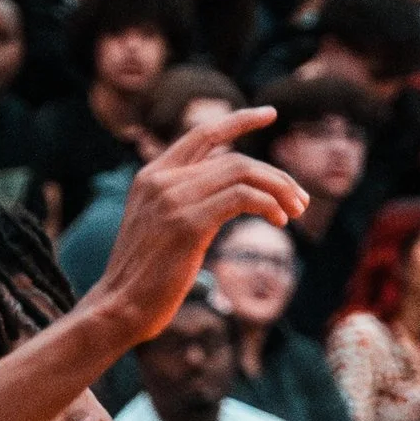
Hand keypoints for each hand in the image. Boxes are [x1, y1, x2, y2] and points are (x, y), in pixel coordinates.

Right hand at [94, 110, 311, 353]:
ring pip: (241, 172)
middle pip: (234, 157)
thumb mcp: (160, 227)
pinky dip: (268, 205)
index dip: (239, 120)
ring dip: (278, 189)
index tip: (270, 113)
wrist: (118, 307)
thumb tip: (230, 200)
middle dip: (275, 175)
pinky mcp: (187, 223)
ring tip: (296, 211)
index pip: (202, 133)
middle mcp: (161, 179)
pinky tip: (278, 221)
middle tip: (301, 200)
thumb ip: (186, 203)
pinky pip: (241, 198)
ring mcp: (173, 199)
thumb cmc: (145, 279)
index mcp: (152, 175)